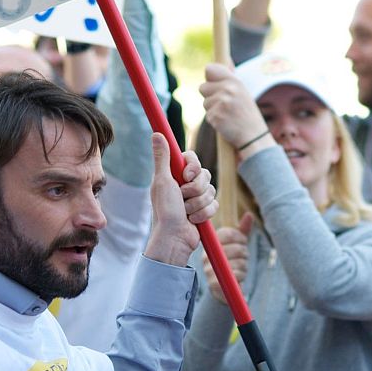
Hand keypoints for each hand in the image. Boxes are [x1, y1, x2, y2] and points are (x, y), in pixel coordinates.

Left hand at [145, 133, 217, 265]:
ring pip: (211, 190)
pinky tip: (193, 220)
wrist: (174, 238)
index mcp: (174, 175)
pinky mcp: (205, 209)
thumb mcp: (162, 181)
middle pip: (205, 174)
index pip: (192, 158)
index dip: (193, 166)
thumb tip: (156, 133)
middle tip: (183, 198)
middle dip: (196, 189)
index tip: (187, 175)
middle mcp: (185, 184)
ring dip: (198, 203)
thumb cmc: (165, 211)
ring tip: (186, 212)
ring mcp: (196, 197)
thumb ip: (162, 157)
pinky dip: (204, 213)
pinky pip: (215, 204)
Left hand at [200, 63, 268, 148]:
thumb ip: (231, 77)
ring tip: (227, 114)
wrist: (253, 135)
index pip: (210, 69)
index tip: (214, 83)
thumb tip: (225, 58)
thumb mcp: (242, 91)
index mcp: (234, 81)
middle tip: (224, 104)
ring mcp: (221, 103)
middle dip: (209, 96)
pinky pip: (207, 116)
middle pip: (202, 87)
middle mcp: (228, 90)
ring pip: (204, 103)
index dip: (209, 77)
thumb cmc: (246, 113)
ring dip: (212, 109)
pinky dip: (214, 120)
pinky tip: (225, 122)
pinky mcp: (215, 117)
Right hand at [203, 211, 252, 303]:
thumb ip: (242, 231)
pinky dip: (240, 276)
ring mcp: (208, 270)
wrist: (223, 290)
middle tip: (242, 257)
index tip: (243, 242)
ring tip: (238, 268)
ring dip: (244, 266)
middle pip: (236, 248)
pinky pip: (236, 276)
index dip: (241, 237)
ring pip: (238, 263)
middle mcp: (206, 256)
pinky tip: (236, 278)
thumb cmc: (230, 264)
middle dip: (244, 253)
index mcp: (210, 244)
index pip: (228, 233)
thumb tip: (249, 215)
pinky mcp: (213, 284)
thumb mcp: (236, 246)